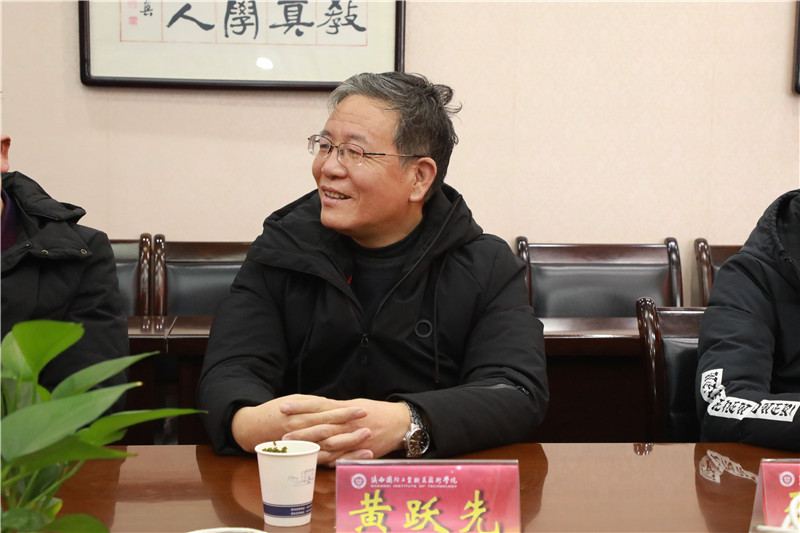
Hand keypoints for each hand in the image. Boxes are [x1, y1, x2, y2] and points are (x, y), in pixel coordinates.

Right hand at [231, 393, 369, 461]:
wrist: (253, 427)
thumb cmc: (276, 411)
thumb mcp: (295, 401)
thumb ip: (315, 404)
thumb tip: (334, 404)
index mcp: (301, 416)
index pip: (327, 414)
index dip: (345, 413)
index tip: (361, 410)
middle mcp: (302, 432)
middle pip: (330, 432)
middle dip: (350, 431)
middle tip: (369, 428)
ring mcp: (302, 447)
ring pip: (328, 448)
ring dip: (348, 448)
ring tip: (367, 445)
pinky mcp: (302, 457)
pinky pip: (323, 460)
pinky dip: (339, 459)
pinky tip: (353, 459)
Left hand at [282, 397, 409, 465]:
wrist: (400, 423)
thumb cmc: (375, 412)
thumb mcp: (354, 404)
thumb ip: (335, 407)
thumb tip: (315, 407)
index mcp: (344, 408)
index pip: (318, 406)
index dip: (301, 407)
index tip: (284, 408)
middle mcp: (347, 422)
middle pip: (320, 426)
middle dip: (301, 432)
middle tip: (282, 436)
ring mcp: (353, 438)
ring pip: (328, 443)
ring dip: (311, 447)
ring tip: (294, 450)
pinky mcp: (359, 451)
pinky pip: (342, 457)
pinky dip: (329, 460)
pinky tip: (315, 463)